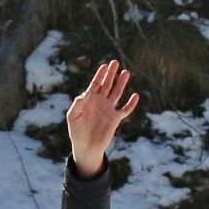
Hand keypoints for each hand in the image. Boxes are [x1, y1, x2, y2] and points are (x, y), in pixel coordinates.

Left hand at [64, 58, 138, 178]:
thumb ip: (78, 103)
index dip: (100, 75)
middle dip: (111, 74)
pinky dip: (131, 103)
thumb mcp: (73, 116)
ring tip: (126, 72)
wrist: (86, 147)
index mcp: (89, 100)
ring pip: (117, 93)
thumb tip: (87, 93)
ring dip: (121, 83)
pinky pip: (125, 110)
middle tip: (115, 62)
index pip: (96, 84)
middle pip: (107, 84)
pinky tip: (135, 96)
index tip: (104, 66)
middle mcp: (100, 102)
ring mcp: (108, 110)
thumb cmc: (76, 131)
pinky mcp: (115, 119)